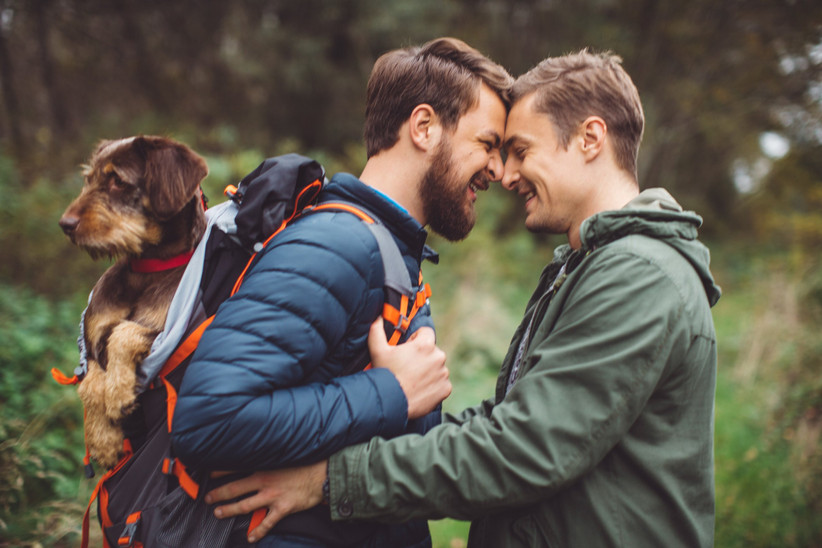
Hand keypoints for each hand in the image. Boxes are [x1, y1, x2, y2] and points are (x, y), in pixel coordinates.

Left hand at [205, 461, 326, 542]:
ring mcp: (273, 496)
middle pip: (235, 489)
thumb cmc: (303, 464)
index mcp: (264, 467)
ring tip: (218, 513)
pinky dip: (257, 531)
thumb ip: (268, 459)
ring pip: (245, 506)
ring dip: (229, 510)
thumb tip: (255, 457)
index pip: (236, 468)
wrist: (321, 474)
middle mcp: (265, 481)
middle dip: (218, 494)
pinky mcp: (283, 508)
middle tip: (208, 498)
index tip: (209, 474)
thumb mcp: (283, 456)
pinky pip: (267, 523)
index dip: (220, 471)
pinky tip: (250, 537)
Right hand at [368, 318, 450, 418]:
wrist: (392, 403)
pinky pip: (441, 383)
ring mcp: (443, 373)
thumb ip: (377, 330)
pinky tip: (420, 389)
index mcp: (425, 345)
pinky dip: (434, 385)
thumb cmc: (385, 375)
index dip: (416, 340)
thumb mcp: (377, 350)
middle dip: (422, 357)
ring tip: (413, 380)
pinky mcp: (446, 388)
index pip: (426, 333)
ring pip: (437, 367)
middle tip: (408, 367)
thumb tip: (378, 316)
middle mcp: (438, 357)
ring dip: (429, 371)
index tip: (407, 350)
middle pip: (432, 351)